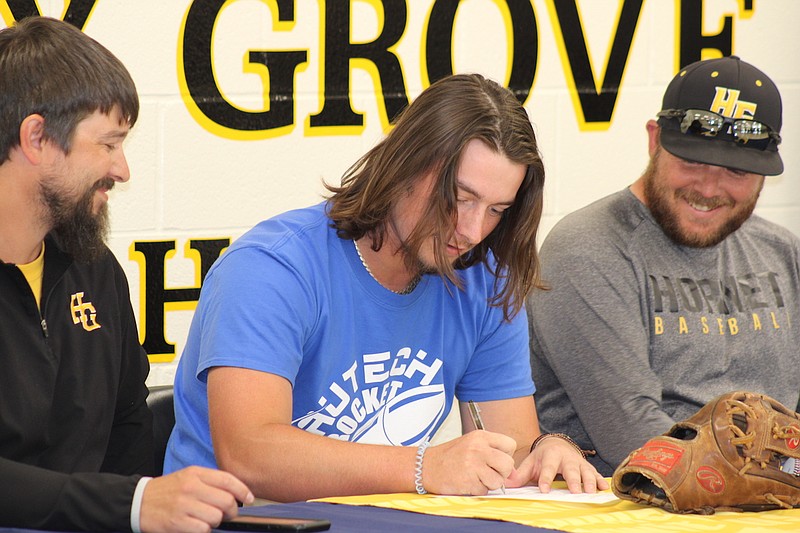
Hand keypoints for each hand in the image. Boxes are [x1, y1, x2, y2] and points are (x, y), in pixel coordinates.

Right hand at [139, 466, 253, 532]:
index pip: (228, 480)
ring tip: (205, 519)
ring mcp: (183, 505)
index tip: (249, 499)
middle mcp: (191, 487)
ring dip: (215, 522)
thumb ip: (211, 481)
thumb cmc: (168, 490)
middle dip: (231, 511)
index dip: (243, 491)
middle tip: (226, 514)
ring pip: (216, 517)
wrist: (139, 501)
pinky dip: (203, 530)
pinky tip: (196, 526)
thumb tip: (237, 492)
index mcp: (195, 473)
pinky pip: (203, 530)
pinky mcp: (176, 522)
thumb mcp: (188, 477)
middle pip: (226, 501)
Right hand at [421, 430, 516, 495]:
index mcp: (480, 436)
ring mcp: (473, 465)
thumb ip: (492, 451)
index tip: (496, 459)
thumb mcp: (471, 444)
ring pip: (499, 481)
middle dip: (502, 472)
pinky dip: (477, 490)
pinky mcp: (468, 482)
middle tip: (489, 472)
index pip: (510, 445)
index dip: (506, 455)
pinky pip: (485, 491)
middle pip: (508, 464)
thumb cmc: (449, 456)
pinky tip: (467, 482)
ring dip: (489, 483)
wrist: (426, 466)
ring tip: (476, 477)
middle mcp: (478, 449)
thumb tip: (513, 470)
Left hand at [507, 436, 608, 493]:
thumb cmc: (542, 457)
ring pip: (585, 471)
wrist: (556, 444)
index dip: (545, 479)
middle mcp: (566, 458)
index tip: (544, 489)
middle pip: (570, 469)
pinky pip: (595, 473)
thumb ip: (520, 474)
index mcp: (550, 456)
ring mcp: (578, 462)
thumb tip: (506, 483)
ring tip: (591, 492)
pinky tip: (604, 488)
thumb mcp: (530, 463)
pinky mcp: (587, 467)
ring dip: (589, 481)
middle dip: (573, 480)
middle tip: (574, 491)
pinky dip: (600, 480)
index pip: (547, 468)